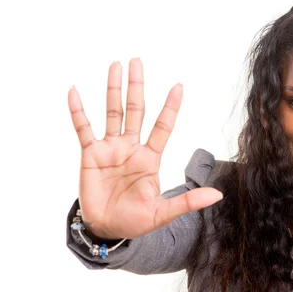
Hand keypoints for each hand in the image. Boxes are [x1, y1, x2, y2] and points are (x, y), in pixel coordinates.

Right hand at [67, 58, 222, 239]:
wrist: (107, 229)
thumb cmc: (136, 220)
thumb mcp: (163, 213)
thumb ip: (188, 202)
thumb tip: (218, 195)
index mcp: (150, 158)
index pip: (162, 127)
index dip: (170, 107)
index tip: (178, 86)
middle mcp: (131, 148)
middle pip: (136, 110)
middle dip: (137, 86)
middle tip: (137, 61)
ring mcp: (110, 148)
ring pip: (112, 113)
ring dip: (113, 89)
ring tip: (115, 65)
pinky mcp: (90, 154)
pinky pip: (83, 129)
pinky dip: (78, 111)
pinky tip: (74, 92)